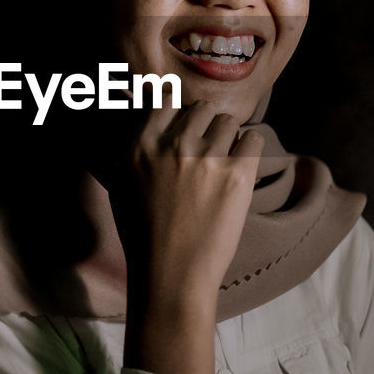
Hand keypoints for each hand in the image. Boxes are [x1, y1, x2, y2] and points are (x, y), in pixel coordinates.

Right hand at [111, 100, 264, 373]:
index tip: (187, 126)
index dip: (180, 113)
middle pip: (201, 108)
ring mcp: (206, 158)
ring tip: (225, 162)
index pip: (166, 99)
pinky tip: (243, 167)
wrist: (171, 275)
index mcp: (140, 145)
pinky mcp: (236, 174)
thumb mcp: (120, 186)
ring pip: (228, 121)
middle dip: (206, 125)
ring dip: (229, 137)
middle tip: (208, 150)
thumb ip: (132, 150)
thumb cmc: (143, 236)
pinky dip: (251, 149)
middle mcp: (172, 145)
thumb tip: (140, 124)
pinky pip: (253, 138)